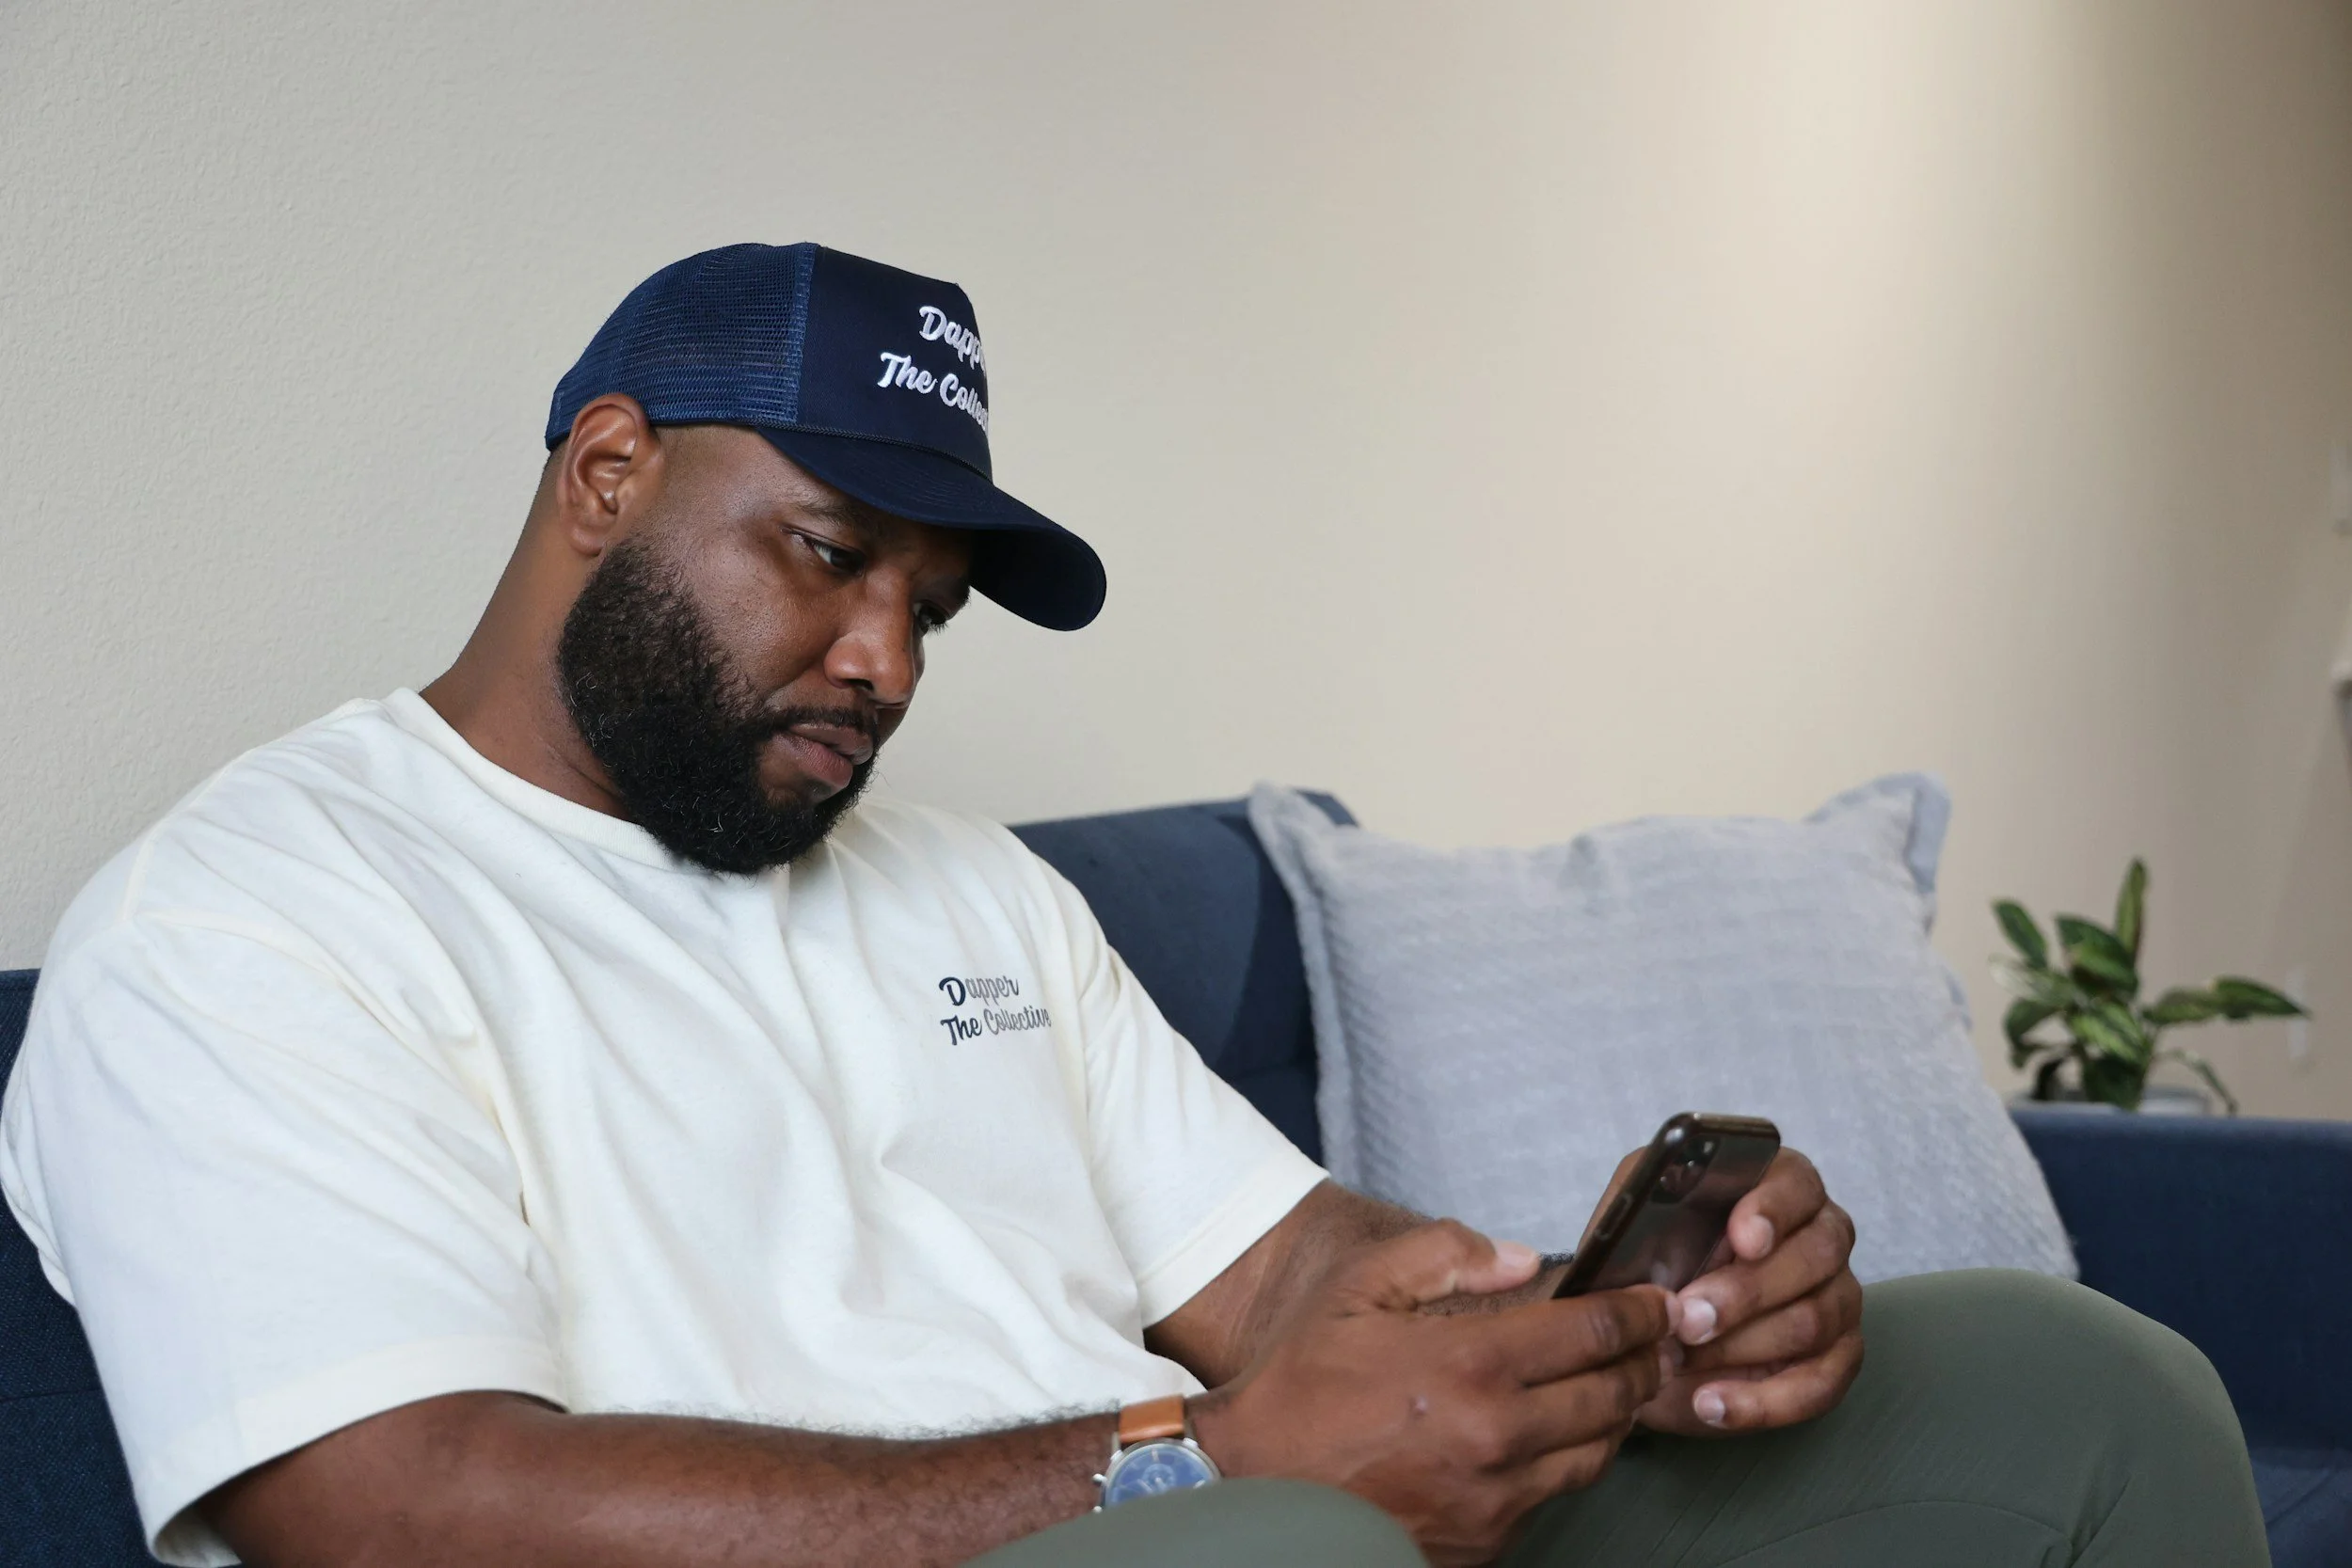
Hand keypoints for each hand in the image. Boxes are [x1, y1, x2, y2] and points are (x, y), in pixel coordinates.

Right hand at [1193, 1220, 1674, 1566]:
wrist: (1258, 1482)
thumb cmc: (1303, 1382)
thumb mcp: (1359, 1289)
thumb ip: (1445, 1256)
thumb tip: (1524, 1258)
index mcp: (1470, 1363)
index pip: (1594, 1332)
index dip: (1638, 1312)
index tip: (1654, 1302)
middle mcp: (1497, 1435)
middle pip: (1614, 1395)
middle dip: (1643, 1361)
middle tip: (1654, 1341)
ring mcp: (1496, 1497)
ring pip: (1598, 1453)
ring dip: (1617, 1415)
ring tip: (1617, 1385)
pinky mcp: (1487, 1541)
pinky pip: (1553, 1495)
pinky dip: (1568, 1461)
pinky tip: (1556, 1435)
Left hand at [1633, 1147, 1863, 1436]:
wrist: (1651, 1334)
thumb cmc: (1652, 1265)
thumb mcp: (1637, 1226)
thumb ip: (1645, 1211)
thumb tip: (1645, 1214)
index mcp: (1778, 1185)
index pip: (1796, 1184)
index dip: (1774, 1209)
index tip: (1743, 1239)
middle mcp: (1822, 1235)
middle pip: (1814, 1256)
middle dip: (1747, 1291)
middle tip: (1690, 1317)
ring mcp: (1837, 1296)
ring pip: (1814, 1320)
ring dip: (1741, 1346)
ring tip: (1681, 1360)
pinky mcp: (1838, 1358)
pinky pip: (1819, 1385)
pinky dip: (1762, 1401)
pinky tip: (1713, 1405)